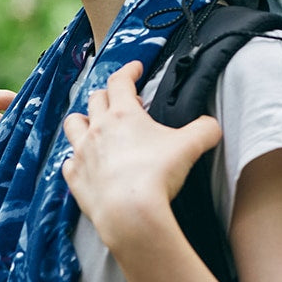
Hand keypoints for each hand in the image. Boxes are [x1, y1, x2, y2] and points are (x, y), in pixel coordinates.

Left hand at [62, 61, 221, 248]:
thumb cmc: (156, 175)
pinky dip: (76, 159)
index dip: (129, 70)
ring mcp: (82, 153)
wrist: (129, 213)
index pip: (120, 80)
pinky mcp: (75, 178)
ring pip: (73, 124)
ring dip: (83, 120)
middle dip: (108, 95)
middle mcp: (98, 128)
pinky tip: (85, 163)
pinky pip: (68, 162)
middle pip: (95, 99)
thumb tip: (212, 126)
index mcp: (123, 114)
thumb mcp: (189, 146)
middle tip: (123, 101)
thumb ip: (204, 130)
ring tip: (94, 124)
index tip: (136, 68)